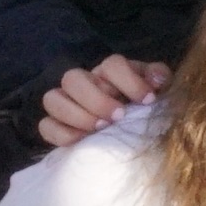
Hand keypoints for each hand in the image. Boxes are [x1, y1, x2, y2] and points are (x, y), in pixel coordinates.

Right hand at [39, 53, 171, 147]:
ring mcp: (67, 103)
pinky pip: (46, 126)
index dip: (128, 80)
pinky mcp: (57, 126)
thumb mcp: (157, 90)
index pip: (111, 64)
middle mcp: (84, 82)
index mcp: (110, 72)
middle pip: (73, 78)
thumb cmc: (145, 107)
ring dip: (76, 115)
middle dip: (96, 99)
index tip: (148, 100)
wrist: (135, 131)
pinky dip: (61, 134)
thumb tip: (157, 79)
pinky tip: (82, 141)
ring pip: (52, 99)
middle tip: (117, 117)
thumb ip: (159, 79)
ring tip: (101, 129)